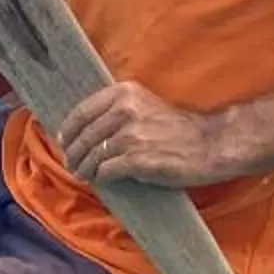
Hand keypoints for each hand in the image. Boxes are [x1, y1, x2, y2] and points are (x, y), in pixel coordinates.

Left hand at [57, 82, 236, 188]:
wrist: (210, 144)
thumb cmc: (178, 128)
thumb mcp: (145, 105)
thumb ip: (117, 111)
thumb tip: (85, 130)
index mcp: (125, 93)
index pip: (82, 111)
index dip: (68, 129)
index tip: (63, 140)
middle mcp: (125, 111)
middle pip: (84, 136)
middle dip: (73, 153)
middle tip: (71, 164)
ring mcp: (131, 136)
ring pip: (92, 156)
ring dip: (84, 168)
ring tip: (82, 174)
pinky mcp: (138, 160)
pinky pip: (107, 171)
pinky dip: (101, 178)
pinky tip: (101, 180)